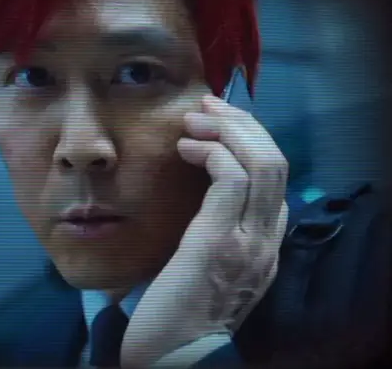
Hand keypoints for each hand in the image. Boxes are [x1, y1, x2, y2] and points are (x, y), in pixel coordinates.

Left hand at [121, 94, 287, 366]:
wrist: (173, 358)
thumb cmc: (177, 313)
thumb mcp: (204, 268)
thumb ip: (214, 233)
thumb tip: (198, 194)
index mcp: (263, 245)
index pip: (274, 178)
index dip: (250, 141)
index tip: (216, 122)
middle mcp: (266, 241)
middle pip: (275, 162)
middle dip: (243, 124)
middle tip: (207, 105)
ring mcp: (248, 243)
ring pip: (262, 163)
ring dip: (228, 130)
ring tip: (195, 118)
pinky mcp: (219, 244)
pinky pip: (232, 180)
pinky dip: (212, 152)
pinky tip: (187, 146)